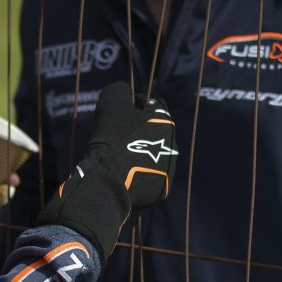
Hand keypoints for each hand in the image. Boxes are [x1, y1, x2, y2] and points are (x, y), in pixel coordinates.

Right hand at [38, 82, 177, 259]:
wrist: (109, 182)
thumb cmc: (112, 140)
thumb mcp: (112, 103)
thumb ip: (119, 91)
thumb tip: (125, 93)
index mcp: (166, 122)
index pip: (151, 106)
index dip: (132, 106)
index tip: (117, 116)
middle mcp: (173, 145)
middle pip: (152, 131)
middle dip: (136, 132)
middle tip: (114, 139)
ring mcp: (169, 170)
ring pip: (151, 154)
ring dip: (137, 153)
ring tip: (117, 159)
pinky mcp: (161, 190)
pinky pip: (147, 175)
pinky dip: (136, 172)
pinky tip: (122, 174)